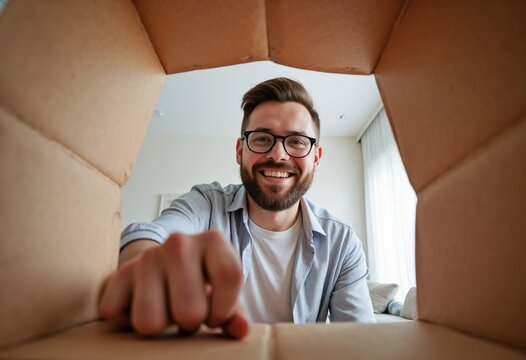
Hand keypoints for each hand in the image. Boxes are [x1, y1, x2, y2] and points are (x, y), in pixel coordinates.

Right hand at [98, 230, 248, 338]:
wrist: (166, 266)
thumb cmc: (202, 283)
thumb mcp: (224, 294)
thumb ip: (235, 313)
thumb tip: (240, 329)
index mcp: (213, 241)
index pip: (229, 277)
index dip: (224, 309)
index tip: (216, 316)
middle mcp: (179, 242)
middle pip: (189, 311)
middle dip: (190, 322)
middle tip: (189, 311)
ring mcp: (147, 257)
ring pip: (149, 321)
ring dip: (160, 325)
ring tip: (168, 309)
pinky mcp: (120, 273)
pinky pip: (117, 315)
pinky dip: (128, 321)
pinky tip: (144, 306)